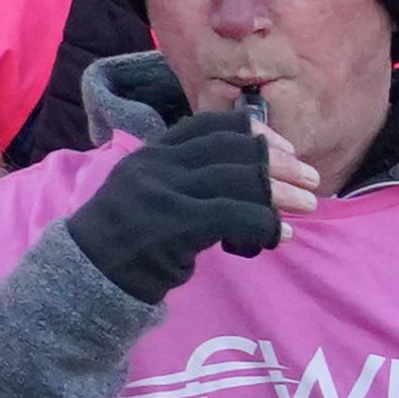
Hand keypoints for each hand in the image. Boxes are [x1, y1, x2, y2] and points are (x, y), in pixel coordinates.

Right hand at [68, 100, 287, 301]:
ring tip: (307, 206)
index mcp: (154, 152)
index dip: (255, 131)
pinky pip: (235, 215)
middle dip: (280, 162)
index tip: (284, 147)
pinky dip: (266, 223)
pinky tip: (280, 234)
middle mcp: (157, 164)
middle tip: (310, 180)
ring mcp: (163, 192)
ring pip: (238, 179)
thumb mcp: (151, 192)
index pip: (211, 124)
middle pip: (232, 148)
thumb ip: (188, 178)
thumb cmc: (128, 237)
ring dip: (282, 193)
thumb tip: (251, 177)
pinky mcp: (173, 225)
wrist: (88, 273)